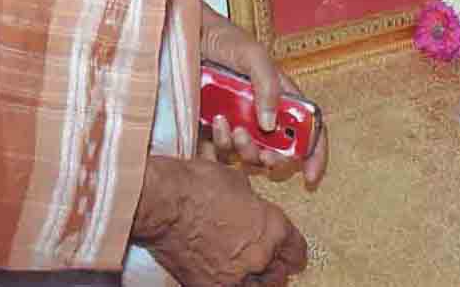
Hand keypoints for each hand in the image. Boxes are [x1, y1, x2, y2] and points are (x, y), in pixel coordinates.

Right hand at [135, 154, 307, 285]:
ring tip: (250, 275)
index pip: (296, 250)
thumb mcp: (239, 183)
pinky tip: (226, 277)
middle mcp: (260, 257)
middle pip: (280, 274)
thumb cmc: (198, 186)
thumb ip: (254, 204)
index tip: (290, 251)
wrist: (163, 204)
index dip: (293, 250)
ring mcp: (234, 277)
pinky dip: (231, 285)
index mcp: (273, 228)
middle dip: (276, 267)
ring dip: (257, 281)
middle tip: (269, 262)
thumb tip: (251, 209)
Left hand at [200, 4, 327, 187]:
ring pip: (249, 154)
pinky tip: (213, 124)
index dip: (313, 152)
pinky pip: (220, 152)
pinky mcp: (212, 131)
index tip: (311, 174)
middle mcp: (262, 114)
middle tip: (262, 153)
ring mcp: (237, 124)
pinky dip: (219, 146)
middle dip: (274, 158)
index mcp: (281, 96)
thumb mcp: (253, 55)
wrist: (184, 38)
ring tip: (230, 127)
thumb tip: (272, 124)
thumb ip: (269, 85)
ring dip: (243, 149)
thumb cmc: (222, 39)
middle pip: (278, 150)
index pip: (307, 128)